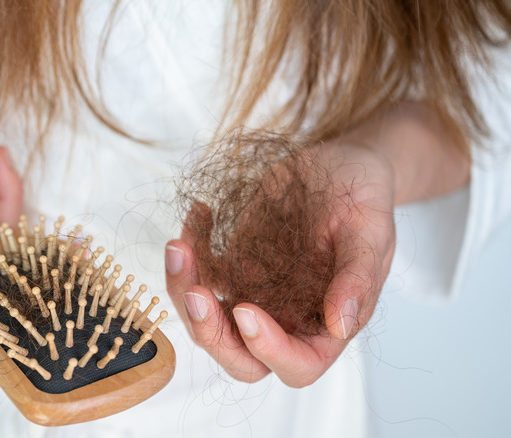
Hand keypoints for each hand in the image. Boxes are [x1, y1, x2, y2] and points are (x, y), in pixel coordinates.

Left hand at [166, 143, 395, 386]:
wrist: (340, 166)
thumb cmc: (363, 198)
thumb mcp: (370, 230)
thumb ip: (357, 279)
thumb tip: (341, 326)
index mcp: (325, 325)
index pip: (297, 365)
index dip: (268, 350)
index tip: (246, 310)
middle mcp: (286, 319)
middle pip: (239, 356)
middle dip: (209, 333)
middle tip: (194, 292)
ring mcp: (254, 294)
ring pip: (207, 319)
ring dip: (184, 289)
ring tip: (179, 246)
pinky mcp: (233, 267)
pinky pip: (199, 274)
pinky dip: (188, 253)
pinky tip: (199, 213)